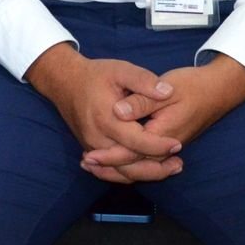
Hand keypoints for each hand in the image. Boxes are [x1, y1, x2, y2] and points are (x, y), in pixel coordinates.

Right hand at [24, 44, 182, 183]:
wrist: (64, 82)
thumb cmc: (95, 75)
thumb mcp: (121, 70)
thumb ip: (144, 81)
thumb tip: (167, 92)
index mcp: (106, 119)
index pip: (136, 141)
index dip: (158, 145)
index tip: (177, 144)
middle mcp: (97, 139)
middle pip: (129, 165)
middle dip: (156, 169)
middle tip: (179, 165)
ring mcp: (92, 147)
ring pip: (120, 172)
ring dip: (146, 174)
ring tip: (171, 169)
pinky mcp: (91, 149)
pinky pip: (112, 169)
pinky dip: (131, 173)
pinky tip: (149, 169)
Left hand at [93, 54, 244, 168]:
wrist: (219, 89)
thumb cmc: (194, 85)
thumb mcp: (168, 88)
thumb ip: (142, 100)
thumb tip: (119, 111)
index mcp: (164, 132)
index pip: (132, 152)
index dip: (109, 156)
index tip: (89, 155)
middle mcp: (167, 144)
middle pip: (135, 164)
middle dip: (109, 167)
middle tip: (85, 163)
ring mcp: (169, 145)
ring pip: (142, 165)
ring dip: (118, 167)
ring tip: (94, 166)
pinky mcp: (169, 141)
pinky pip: (148, 159)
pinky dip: (131, 162)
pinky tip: (117, 157)